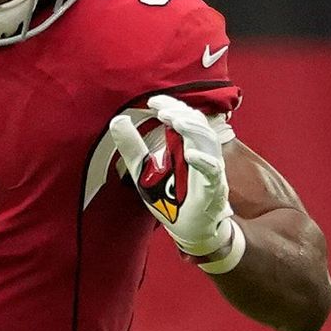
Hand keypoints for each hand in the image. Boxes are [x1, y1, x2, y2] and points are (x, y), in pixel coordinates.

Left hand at [109, 96, 244, 272]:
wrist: (187, 229)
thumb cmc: (168, 198)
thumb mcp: (143, 169)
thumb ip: (132, 146)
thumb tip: (117, 119)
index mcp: (184, 145)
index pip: (182, 116)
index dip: (170, 105)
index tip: (151, 101)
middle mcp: (200, 152)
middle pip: (197, 124)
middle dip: (180, 113)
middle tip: (161, 110)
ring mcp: (209, 169)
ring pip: (208, 142)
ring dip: (192, 130)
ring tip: (174, 121)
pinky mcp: (213, 188)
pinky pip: (212, 171)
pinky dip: (204, 161)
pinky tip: (190, 155)